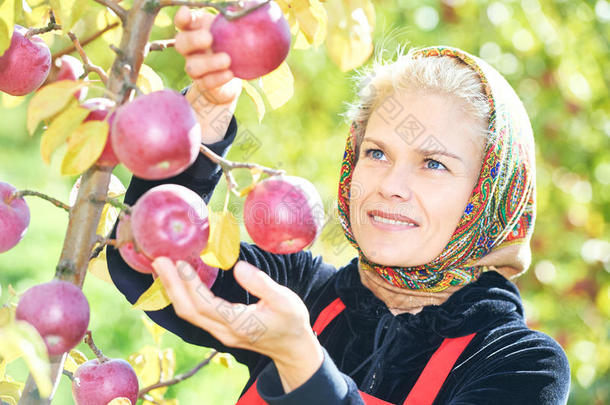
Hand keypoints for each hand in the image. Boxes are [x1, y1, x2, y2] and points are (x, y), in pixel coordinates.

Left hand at [152, 258, 322, 371]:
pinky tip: (177, 281)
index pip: (205, 305)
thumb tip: (237, 267)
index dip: (189, 284)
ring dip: (173, 291)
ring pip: (188, 314)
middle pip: (188, 310)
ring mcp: (219, 333)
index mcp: (239, 323)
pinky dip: (182, 296)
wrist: (292, 348)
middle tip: (159, 260)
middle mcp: (224, 331)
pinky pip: (194, 314)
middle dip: (171, 285)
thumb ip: (261, 283)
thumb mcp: (285, 300)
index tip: (179, 262)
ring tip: (162, 268)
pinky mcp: (219, 329)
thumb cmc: (291, 321)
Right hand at [174, 6, 241, 104]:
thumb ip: (238, 20)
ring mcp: (195, 67)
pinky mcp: (203, 84)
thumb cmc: (232, 46)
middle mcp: (191, 50)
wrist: (231, 76)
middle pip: (181, 43)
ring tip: (227, 60)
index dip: (181, 18)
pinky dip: (218, 78)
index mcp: (196, 32)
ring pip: (192, 67)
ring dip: (209, 63)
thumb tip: (254, 5)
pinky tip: (230, 73)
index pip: (182, 23)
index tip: (185, 13)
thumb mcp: (234, 31)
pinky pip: (206, 82)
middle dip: (193, 40)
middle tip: (209, 38)